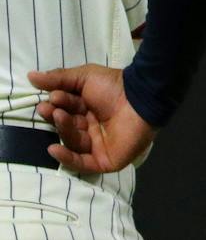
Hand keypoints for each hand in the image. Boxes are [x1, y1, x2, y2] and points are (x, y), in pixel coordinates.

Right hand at [28, 65, 156, 173]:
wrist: (140, 99)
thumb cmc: (115, 86)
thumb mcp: (84, 77)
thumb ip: (58, 78)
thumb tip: (30, 76)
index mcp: (89, 109)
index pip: (67, 111)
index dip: (56, 105)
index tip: (49, 98)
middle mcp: (93, 127)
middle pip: (67, 127)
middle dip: (57, 117)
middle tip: (49, 108)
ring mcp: (99, 145)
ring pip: (73, 141)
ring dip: (63, 129)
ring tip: (60, 115)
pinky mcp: (104, 160)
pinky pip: (81, 163)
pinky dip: (66, 157)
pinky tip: (53, 148)